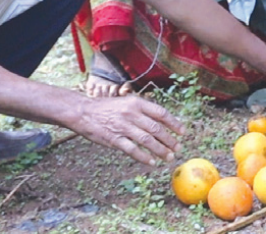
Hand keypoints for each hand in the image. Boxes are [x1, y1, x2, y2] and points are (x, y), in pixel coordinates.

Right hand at [69, 95, 184, 165]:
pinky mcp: (113, 139)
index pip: (161, 113)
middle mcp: (131, 113)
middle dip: (170, 140)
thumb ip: (142, 111)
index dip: (174, 123)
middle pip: (156, 129)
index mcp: (137, 102)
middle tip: (178, 148)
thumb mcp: (127, 103)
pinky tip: (151, 162)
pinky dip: (143, 157)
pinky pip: (132, 150)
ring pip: (147, 140)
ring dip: (160, 150)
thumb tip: (162, 121)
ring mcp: (123, 126)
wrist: (83, 112)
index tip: (183, 132)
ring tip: (168, 157)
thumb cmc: (107, 108)